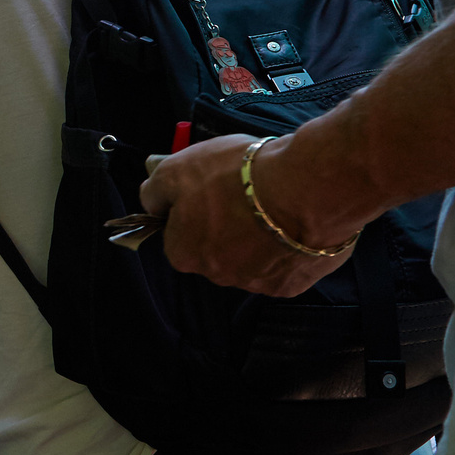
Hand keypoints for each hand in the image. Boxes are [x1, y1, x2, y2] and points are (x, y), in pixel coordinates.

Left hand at [138, 134, 355, 297]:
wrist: (306, 190)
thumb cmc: (236, 176)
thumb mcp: (180, 168)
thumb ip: (157, 188)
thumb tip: (149, 198)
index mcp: (184, 252)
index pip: (179, 236)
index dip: (193, 211)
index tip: (212, 191)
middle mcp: (216, 276)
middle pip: (215, 251)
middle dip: (225, 227)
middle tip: (246, 195)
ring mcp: (255, 284)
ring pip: (250, 260)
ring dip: (257, 239)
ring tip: (276, 206)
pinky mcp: (289, 286)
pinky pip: (282, 267)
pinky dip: (286, 248)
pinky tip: (295, 224)